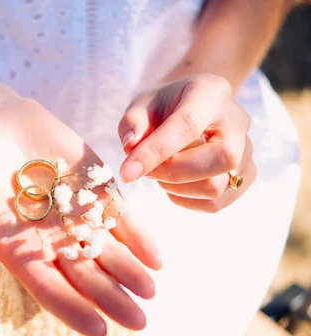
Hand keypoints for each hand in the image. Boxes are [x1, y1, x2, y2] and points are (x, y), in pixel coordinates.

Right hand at [0, 97, 161, 335]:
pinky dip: (138, 234)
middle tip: (139, 322)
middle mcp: (51, 239)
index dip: (73, 310)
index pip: (49, 288)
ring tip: (151, 290)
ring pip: (107, 249)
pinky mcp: (94, 187)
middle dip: (112, 299)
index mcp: (20, 251)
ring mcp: (75, 214)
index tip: (100, 331)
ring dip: (130, 271)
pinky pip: (119, 215)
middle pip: (86, 276)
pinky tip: (157, 256)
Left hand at [118, 74, 255, 212]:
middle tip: (148, 169)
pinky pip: (215, 203)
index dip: (155, 152)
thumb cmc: (160, 108)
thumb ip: (133, 123)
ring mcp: (247, 149)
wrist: (185, 109)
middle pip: (222, 158)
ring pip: (217, 186)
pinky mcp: (244, 175)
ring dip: (176, 188)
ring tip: (160, 172)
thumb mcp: (140, 105)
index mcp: (210, 93)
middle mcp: (238, 120)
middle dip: (174, 173)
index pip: (188, 125)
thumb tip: (131, 146)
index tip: (126, 173)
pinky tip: (174, 184)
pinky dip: (186, 200)